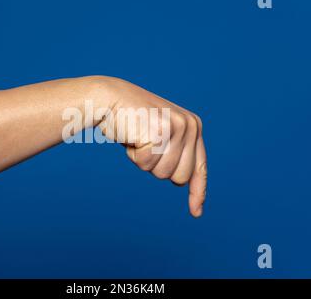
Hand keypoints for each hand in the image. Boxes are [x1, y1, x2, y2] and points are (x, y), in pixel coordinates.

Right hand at [96, 77, 207, 216]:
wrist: (110, 98)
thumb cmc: (133, 120)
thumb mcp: (161, 134)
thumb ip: (177, 152)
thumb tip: (183, 182)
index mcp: (194, 125)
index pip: (200, 167)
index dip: (198, 192)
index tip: (196, 212)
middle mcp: (190, 126)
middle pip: (179, 177)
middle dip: (158, 168)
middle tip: (146, 146)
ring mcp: (177, 128)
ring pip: (162, 173)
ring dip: (144, 161)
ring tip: (138, 138)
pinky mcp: (160, 132)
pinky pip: (146, 163)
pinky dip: (134, 155)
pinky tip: (131, 136)